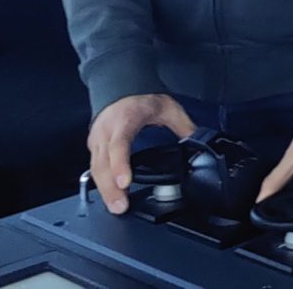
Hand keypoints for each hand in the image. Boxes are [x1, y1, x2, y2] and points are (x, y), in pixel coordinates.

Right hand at [88, 94, 196, 214]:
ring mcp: (97, 139)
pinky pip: (94, 167)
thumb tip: (199, 142)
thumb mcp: (168, 107)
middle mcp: (106, 131)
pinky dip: (101, 183)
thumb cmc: (141, 99)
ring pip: (95, 168)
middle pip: (103, 163)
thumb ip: (183, 125)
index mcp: (125, 119)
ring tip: (116, 207)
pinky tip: (109, 197)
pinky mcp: (93, 146)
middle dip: (110, 188)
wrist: (120, 86)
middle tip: (120, 207)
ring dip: (104, 190)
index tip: (125, 182)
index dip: (120, 165)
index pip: (119, 144)